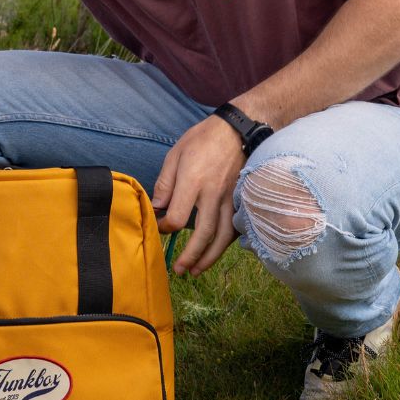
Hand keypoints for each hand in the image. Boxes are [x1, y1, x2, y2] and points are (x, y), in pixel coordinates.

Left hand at [151, 116, 244, 276]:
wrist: (239, 129)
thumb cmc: (203, 139)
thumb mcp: (176, 153)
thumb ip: (165, 182)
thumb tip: (158, 206)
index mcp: (193, 181)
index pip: (178, 218)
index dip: (166, 228)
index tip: (161, 227)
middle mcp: (213, 194)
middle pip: (203, 234)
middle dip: (190, 256)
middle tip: (178, 270)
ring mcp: (230, 198)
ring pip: (222, 236)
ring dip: (210, 257)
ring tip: (197, 270)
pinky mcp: (241, 199)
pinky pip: (235, 228)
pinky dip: (226, 245)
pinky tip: (215, 252)